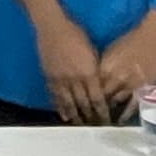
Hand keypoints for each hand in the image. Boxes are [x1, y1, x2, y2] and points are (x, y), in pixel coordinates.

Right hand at [29, 9, 108, 123]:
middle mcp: (75, 79)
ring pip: (69, 103)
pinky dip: (60, 108)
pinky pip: (55, 97)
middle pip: (83, 104)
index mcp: (88, 71)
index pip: (97, 98)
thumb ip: (95, 70)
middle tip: (95, 128)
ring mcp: (60, 79)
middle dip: (90, 118)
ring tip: (80, 126)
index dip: (102, 112)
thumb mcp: (92, 51)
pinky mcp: (49, 77)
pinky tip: (64, 115)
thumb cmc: (75, 34)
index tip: (106, 121)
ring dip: (75, 116)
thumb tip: (100, 85)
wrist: (52, 26)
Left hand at [95, 11, 155, 114]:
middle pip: (101, 98)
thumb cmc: (129, 42)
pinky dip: (126, 114)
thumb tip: (91, 83)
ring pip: (116, 103)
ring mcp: (131, 84)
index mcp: (104, 68)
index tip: (81, 106)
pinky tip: (120, 122)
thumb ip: (100, 69)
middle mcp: (116, 78)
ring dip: (108, 112)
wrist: (152, 37)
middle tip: (88, 118)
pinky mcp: (144, 88)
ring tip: (101, 122)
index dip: (85, 98)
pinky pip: (133, 105)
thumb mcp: (109, 53)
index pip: (90, 88)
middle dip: (94, 108)